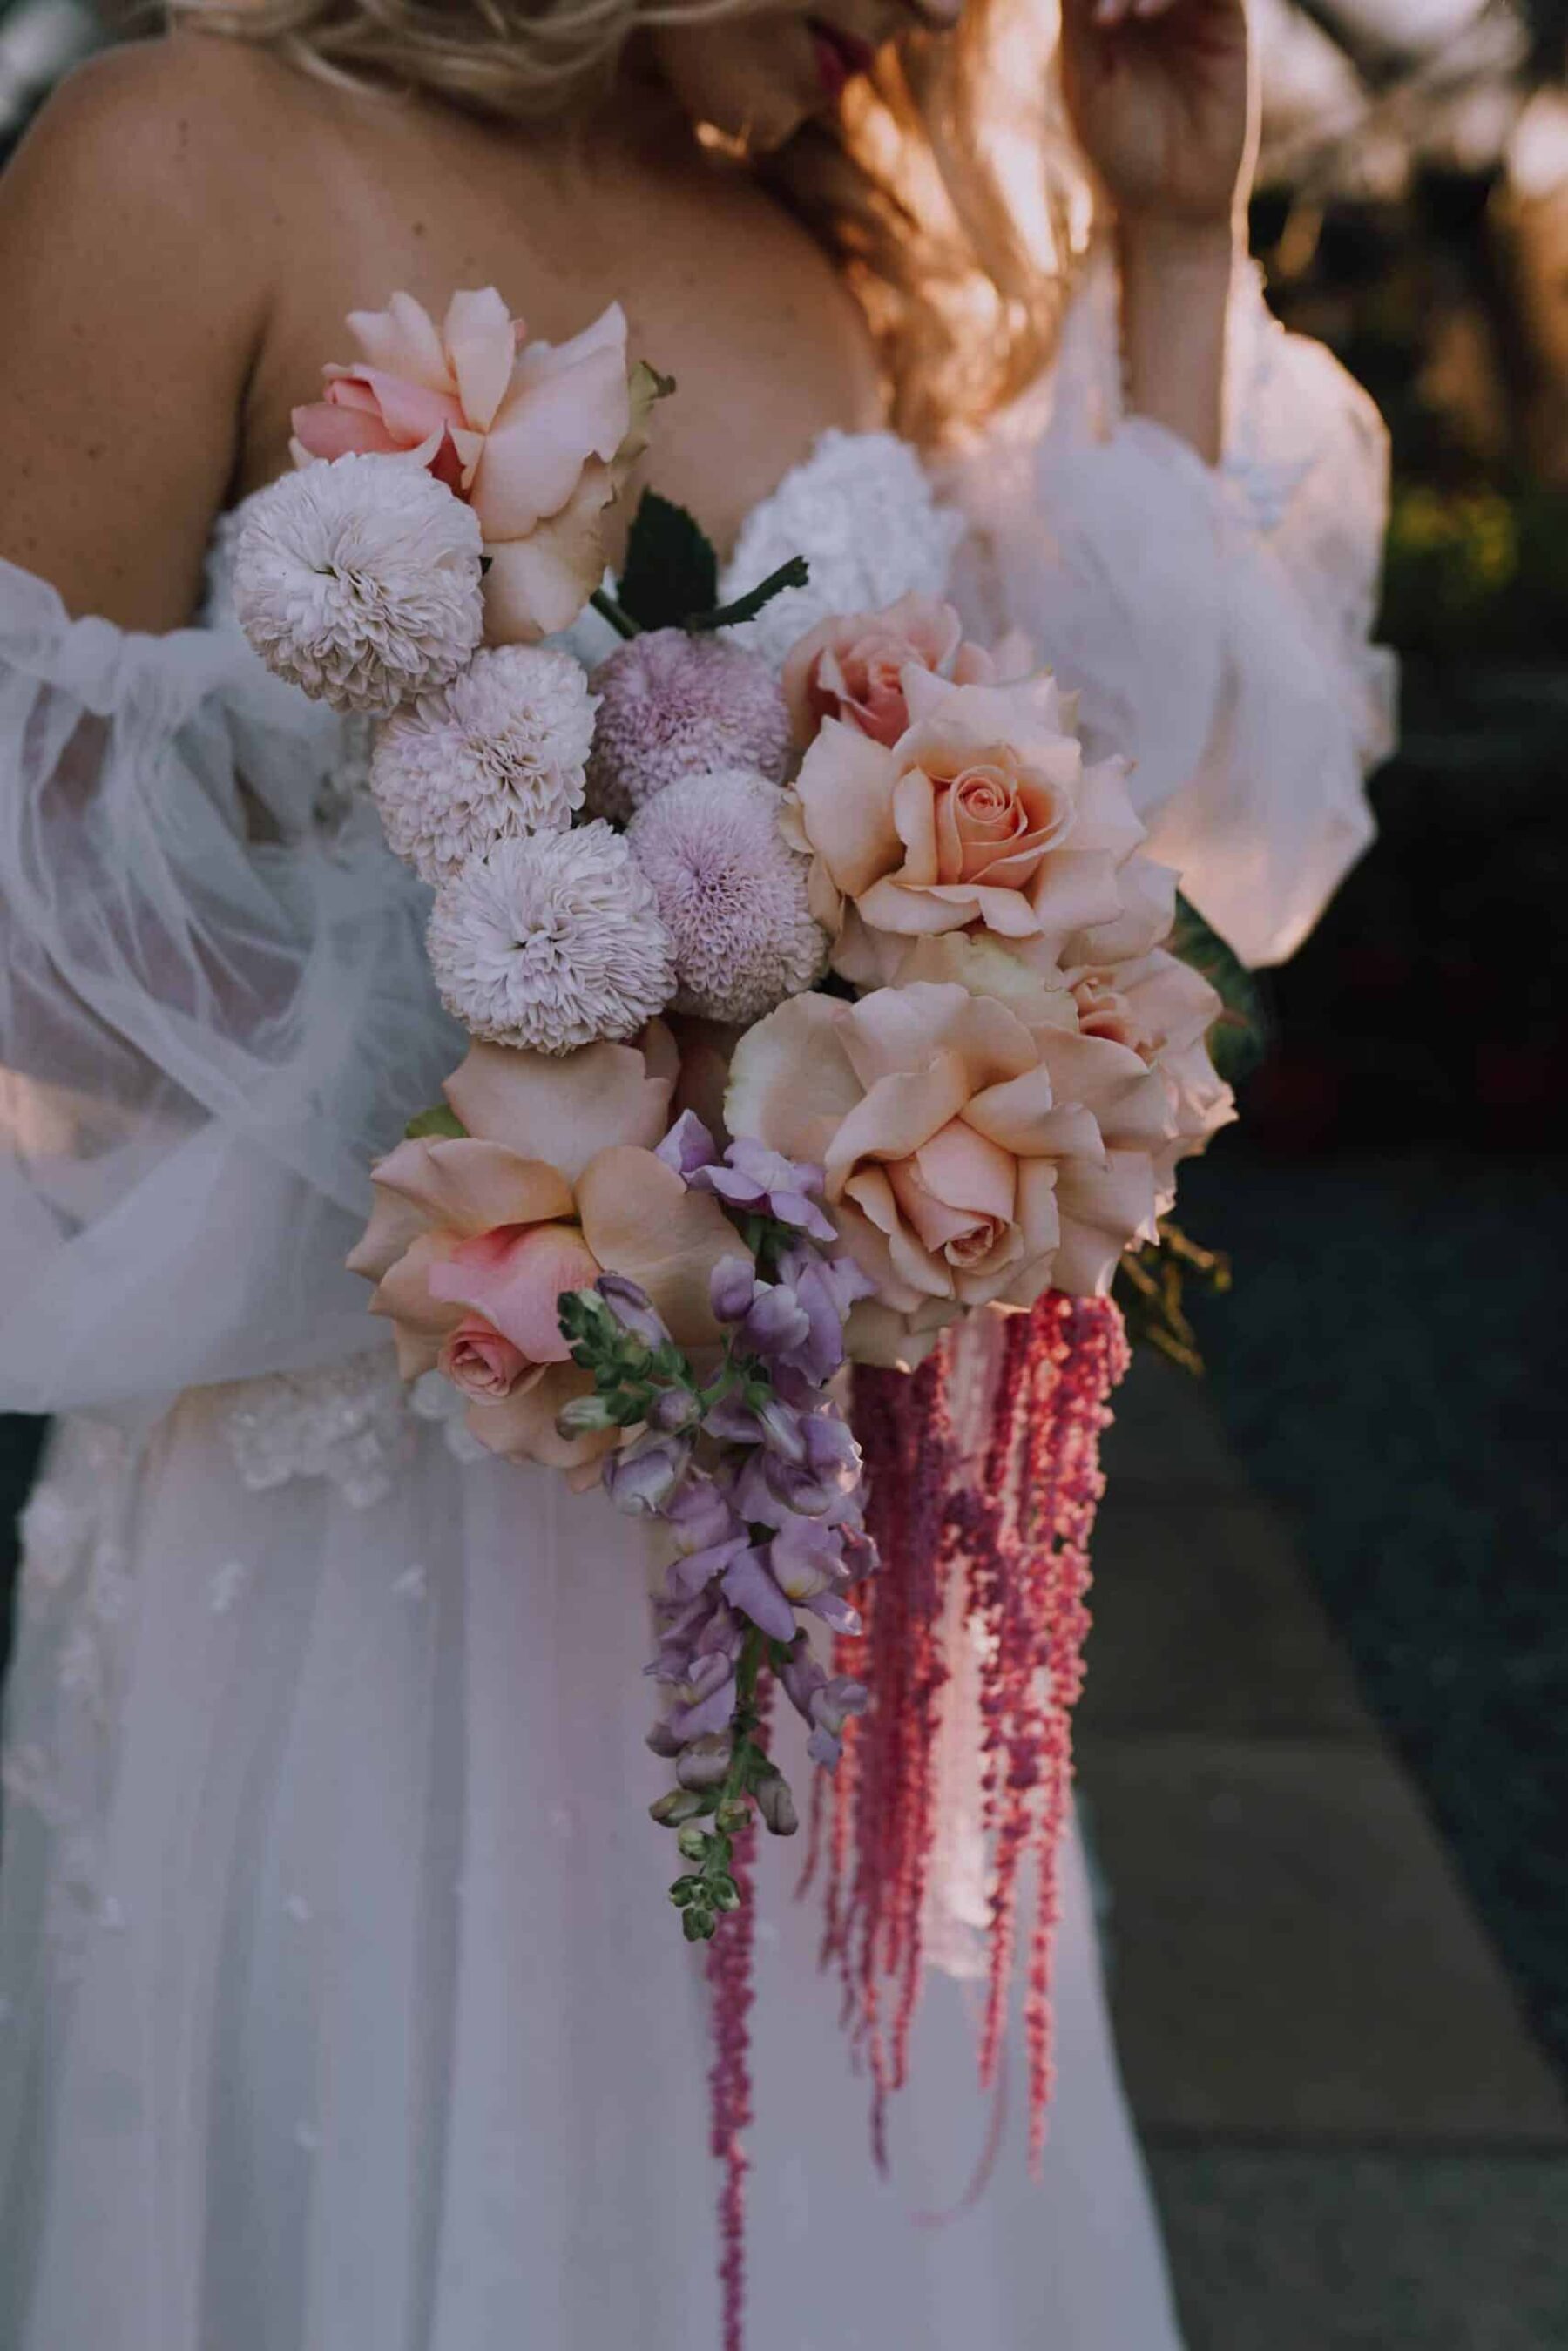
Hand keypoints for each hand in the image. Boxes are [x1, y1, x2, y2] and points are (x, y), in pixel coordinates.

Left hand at [1059, 0, 1256, 239]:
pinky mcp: (1227, 16)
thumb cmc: (1121, 148)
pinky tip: (1142, 13)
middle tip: (1100, 14)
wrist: (1174, 199)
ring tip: (1116, 19)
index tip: (1084, 15)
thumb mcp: (1085, 78)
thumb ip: (1079, 14)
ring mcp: (1190, 1)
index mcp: (1106, 2)